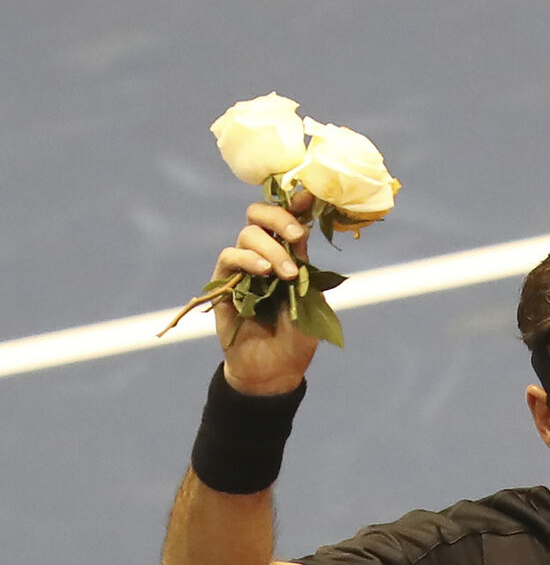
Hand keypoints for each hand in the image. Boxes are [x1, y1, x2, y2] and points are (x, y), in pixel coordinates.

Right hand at [213, 193, 319, 394]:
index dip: (297, 203)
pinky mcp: (223, 284)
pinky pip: (228, 258)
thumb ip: (305, 267)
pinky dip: (246, 259)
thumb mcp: (311, 301)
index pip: (290, 219)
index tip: (310, 194)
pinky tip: (262, 272)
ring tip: (284, 274)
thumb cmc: (298, 337)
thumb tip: (302, 234)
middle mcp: (265, 255)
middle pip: (261, 216)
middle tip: (296, 236)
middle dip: (280, 218)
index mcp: (290, 255)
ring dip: (269, 249)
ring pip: (247, 235)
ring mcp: (243, 268)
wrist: (275, 370)